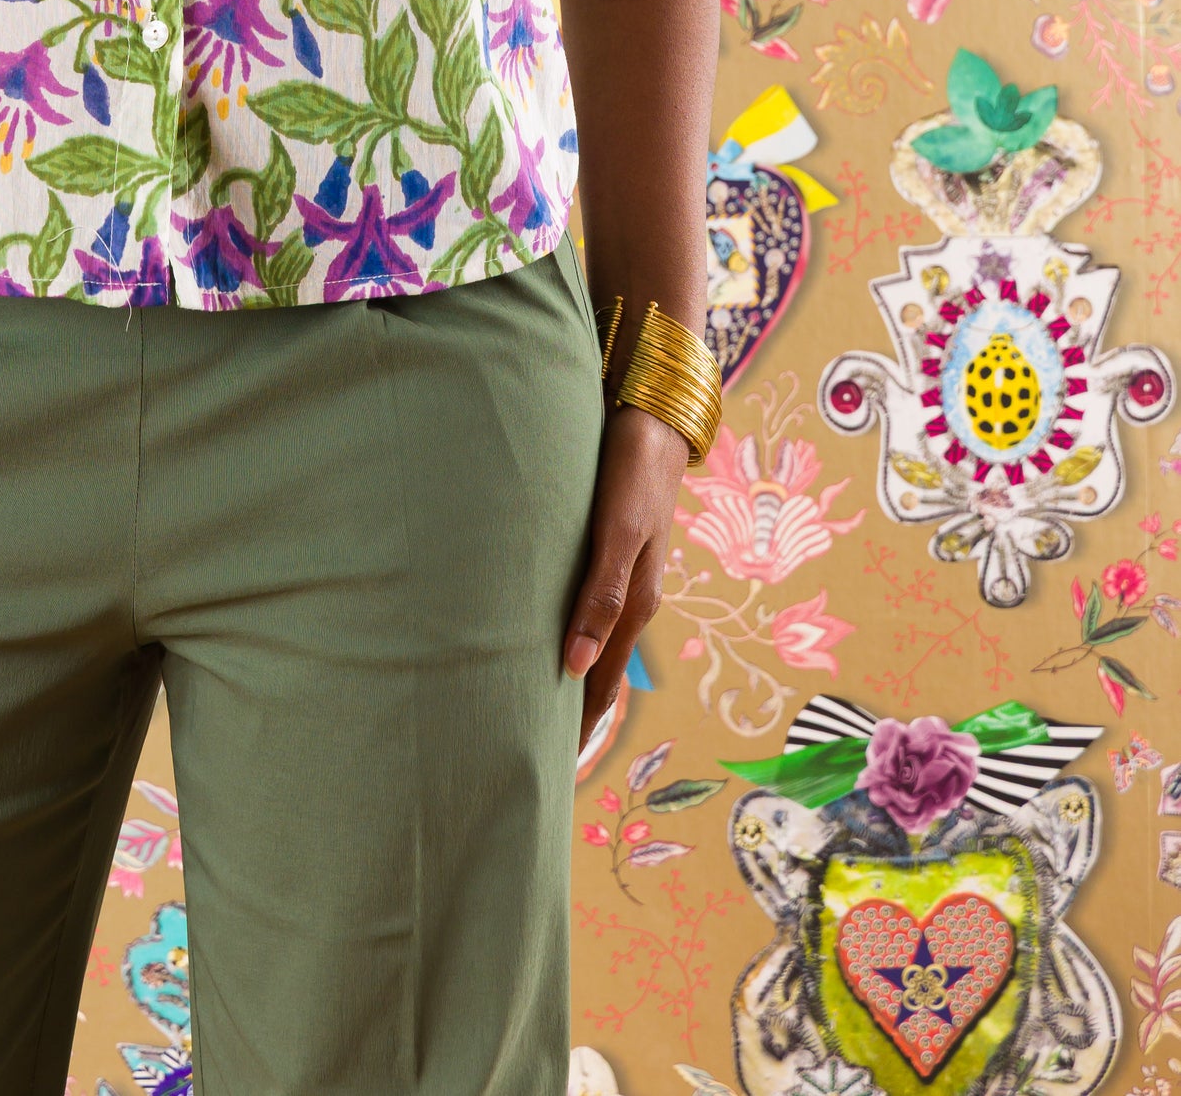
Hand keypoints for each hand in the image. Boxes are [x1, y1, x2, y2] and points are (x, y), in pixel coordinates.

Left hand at [563, 404, 687, 749]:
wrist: (651, 417)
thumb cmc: (631, 471)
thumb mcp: (619, 533)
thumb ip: (600, 595)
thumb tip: (574, 665)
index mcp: (635, 603)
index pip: (600, 684)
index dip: (579, 726)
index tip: (555, 768)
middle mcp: (631, 598)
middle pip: (596, 672)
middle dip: (571, 715)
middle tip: (534, 755)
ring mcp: (621, 575)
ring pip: (590, 642)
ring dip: (567, 678)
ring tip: (534, 711)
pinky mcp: (607, 552)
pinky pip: (586, 609)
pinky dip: (567, 636)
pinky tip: (547, 638)